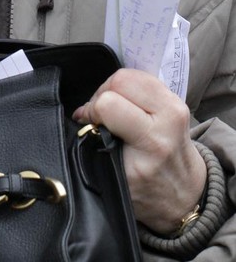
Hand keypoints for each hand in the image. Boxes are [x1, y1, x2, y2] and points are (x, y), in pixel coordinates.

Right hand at [72, 68, 206, 234]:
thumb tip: (82, 115)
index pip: (109, 104)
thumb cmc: (148, 190)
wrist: (185, 192)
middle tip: (98, 114)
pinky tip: (124, 103)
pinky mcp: (176, 97)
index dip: (91, 111)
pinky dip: (127, 86)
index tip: (87, 123)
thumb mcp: (117, 177)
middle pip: (120, 80)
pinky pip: (142, 77)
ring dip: (114, 88)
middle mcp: (169, 117)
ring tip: (111, 108)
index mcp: (153, 141)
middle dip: (101, 94)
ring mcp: (176, 103)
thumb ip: (98, 142)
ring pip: (130, 74)